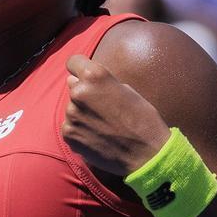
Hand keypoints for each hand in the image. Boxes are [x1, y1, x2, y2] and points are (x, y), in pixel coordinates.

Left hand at [62, 54, 171, 176]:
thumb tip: (74, 80)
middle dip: (84, 93)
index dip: (80, 68)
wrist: (147, 154)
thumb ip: (100, 83)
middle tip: (103, 107)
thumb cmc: (142, 119)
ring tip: (103, 125)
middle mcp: (78, 93)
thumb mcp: (126, 90)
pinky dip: (80, 130)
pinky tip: (97, 137)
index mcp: (94, 76)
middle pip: (73, 86)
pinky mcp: (68, 134)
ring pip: (72, 108)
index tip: (87, 77)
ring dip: (82, 113)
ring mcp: (71, 115)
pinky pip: (71, 126)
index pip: (73, 62)